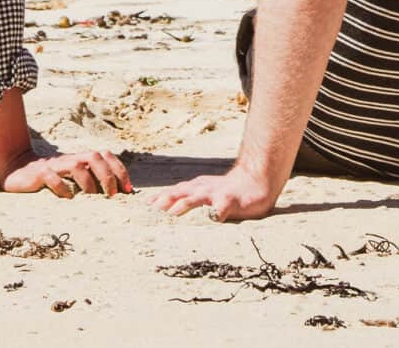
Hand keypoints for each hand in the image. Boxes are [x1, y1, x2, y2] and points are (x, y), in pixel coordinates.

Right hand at [0, 149, 131, 197]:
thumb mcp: (71, 178)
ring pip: (77, 165)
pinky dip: (62, 188)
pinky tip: (67, 199)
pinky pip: (52, 177)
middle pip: (94, 157)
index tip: (128, 190)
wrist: (17, 169)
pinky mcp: (38, 175)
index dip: (119, 170)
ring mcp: (54, 166)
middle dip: (108, 175)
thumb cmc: (50, 178)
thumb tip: (117, 196)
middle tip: (113, 196)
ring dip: (88, 183)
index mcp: (80, 159)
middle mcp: (70, 159)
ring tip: (92, 198)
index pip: (105, 155)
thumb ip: (90, 181)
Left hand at [151, 165, 279, 222]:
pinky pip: (223, 207)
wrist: (256, 180)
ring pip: (197, 197)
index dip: (159, 198)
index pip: (174, 192)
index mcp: (196, 187)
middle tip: (150, 209)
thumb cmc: (228, 190)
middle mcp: (203, 189)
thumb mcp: (206, 191)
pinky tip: (213, 218)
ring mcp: (216, 193)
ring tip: (172, 212)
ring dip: (184, 204)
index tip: (143, 206)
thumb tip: (167, 209)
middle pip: (180, 192)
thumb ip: (190, 198)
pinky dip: (217, 212)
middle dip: (165, 200)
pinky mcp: (231, 201)